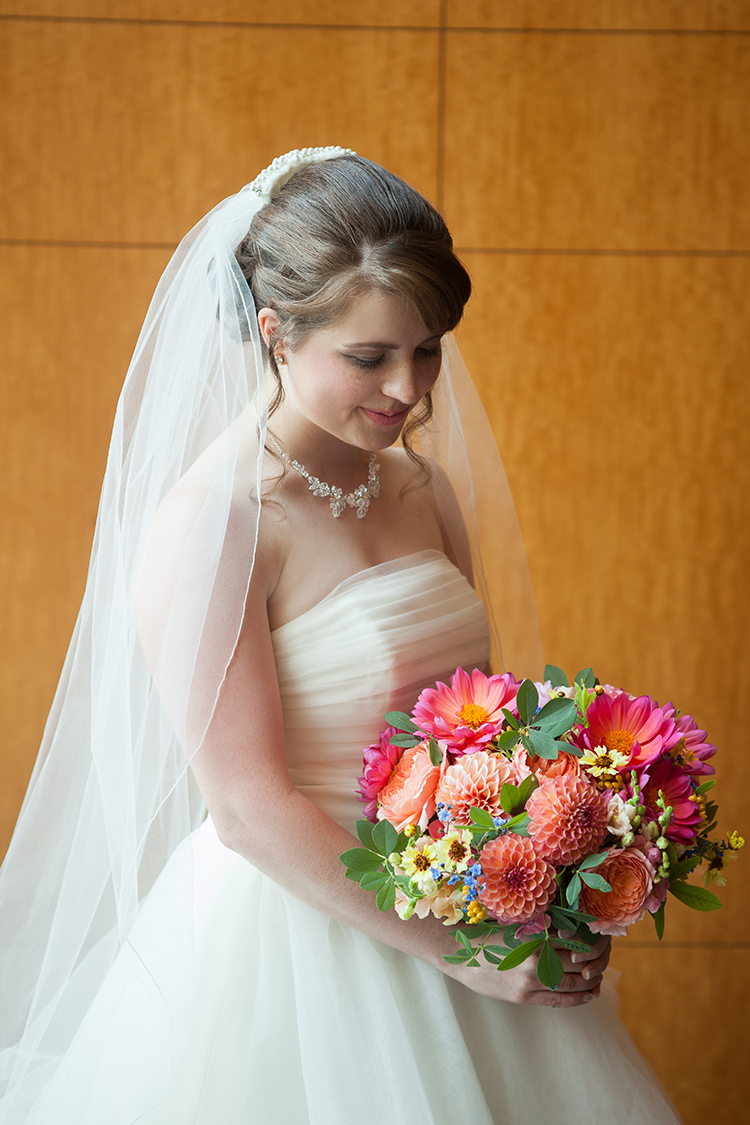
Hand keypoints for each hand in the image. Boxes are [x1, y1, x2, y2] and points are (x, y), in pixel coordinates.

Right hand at [444, 931, 610, 1007]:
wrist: (461, 956)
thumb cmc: (490, 936)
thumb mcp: (517, 926)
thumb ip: (543, 929)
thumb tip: (574, 929)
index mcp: (535, 936)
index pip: (575, 939)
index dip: (592, 941)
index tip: (600, 939)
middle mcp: (535, 958)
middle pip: (578, 961)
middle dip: (596, 960)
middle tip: (604, 958)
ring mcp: (531, 980)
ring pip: (573, 982)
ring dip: (591, 980)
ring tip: (599, 977)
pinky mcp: (525, 997)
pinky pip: (560, 1000)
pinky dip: (579, 998)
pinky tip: (590, 994)